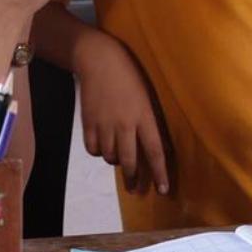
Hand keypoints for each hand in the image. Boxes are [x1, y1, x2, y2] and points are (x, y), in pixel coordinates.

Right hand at [78, 30, 170, 195]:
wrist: (99, 59)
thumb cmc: (129, 75)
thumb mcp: (147, 97)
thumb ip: (151, 122)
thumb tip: (159, 148)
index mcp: (143, 116)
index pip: (155, 151)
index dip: (160, 173)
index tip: (163, 191)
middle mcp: (124, 124)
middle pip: (130, 161)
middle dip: (133, 178)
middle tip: (135, 188)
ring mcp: (104, 124)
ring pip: (110, 157)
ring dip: (115, 161)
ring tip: (118, 157)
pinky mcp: (88, 123)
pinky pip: (93, 149)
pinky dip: (98, 152)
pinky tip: (102, 147)